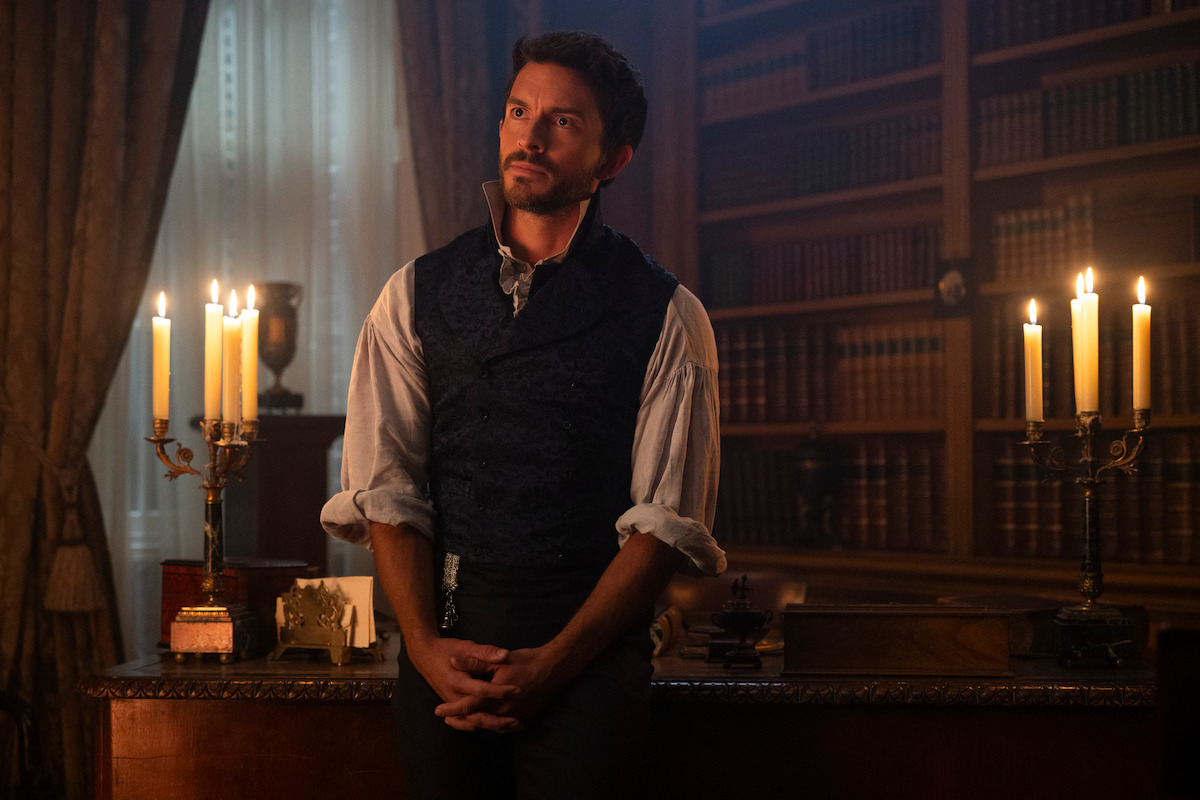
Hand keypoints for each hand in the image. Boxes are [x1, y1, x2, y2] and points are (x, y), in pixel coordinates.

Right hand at [407, 636, 523, 731]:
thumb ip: (485, 652)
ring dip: (493, 727)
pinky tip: (500, 727)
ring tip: (514, 728)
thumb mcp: (466, 646)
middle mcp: (454, 697)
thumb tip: (505, 655)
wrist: (425, 656)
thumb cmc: (447, 650)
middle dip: (498, 721)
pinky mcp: (454, 706)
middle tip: (518, 722)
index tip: (517, 690)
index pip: (481, 690)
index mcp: (457, 681)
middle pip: (477, 715)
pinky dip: (483, 726)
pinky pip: (469, 721)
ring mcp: (453, 704)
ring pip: (473, 722)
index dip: (500, 691)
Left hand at [435, 644, 566, 732]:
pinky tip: (488, 722)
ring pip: (490, 726)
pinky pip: (504, 726)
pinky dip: (493, 726)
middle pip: (477, 721)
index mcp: (495, 696)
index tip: (438, 711)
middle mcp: (504, 711)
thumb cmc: (527, 661)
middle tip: (447, 720)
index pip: (468, 706)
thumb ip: (476, 662)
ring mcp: (515, 716)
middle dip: (461, 722)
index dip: (452, 710)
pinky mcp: (524, 716)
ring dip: (475, 724)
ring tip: (463, 722)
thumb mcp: (500, 659)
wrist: (554, 668)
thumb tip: (454, 661)